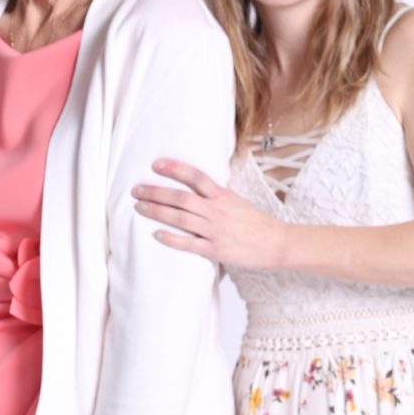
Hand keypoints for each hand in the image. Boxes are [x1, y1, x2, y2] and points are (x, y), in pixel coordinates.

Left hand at [132, 158, 288, 270]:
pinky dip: (171, 238)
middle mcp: (216, 210)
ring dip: (157, 211)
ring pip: (180, 218)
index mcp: (223, 196)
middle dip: (156, 192)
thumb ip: (217, 195)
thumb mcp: (237, 201)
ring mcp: (215, 230)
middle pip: (181, 197)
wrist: (277, 243)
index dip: (175, 169)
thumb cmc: (257, 223)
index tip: (156, 165)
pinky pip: (188, 243)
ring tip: (139, 207)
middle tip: (136, 190)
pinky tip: (156, 234)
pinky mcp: (215, 249)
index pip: (196, 177)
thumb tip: (199, 186)